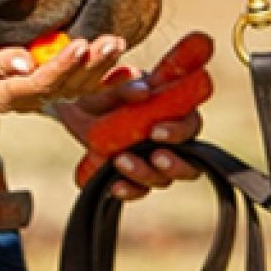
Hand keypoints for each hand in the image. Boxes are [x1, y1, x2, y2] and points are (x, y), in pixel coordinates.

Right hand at [0, 33, 127, 113]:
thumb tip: (26, 61)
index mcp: (7, 95)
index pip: (41, 83)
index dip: (63, 66)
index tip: (80, 45)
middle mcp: (30, 99)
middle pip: (67, 86)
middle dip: (92, 65)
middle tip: (112, 42)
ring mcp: (42, 94)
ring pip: (79, 87)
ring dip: (103, 69)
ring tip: (120, 46)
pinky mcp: (51, 83)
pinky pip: (83, 86)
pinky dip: (108, 80)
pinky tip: (130, 71)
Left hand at [53, 31, 213, 201]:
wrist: (79, 102)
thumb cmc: (110, 86)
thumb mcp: (117, 79)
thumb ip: (131, 81)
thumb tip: (143, 90)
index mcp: (174, 111)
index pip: (191, 126)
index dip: (179, 132)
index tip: (157, 131)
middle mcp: (169, 141)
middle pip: (189, 163)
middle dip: (174, 165)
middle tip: (155, 157)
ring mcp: (152, 160)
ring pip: (162, 179)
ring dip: (145, 174)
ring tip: (121, 161)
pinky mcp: (132, 176)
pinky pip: (137, 190)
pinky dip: (127, 190)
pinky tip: (113, 185)